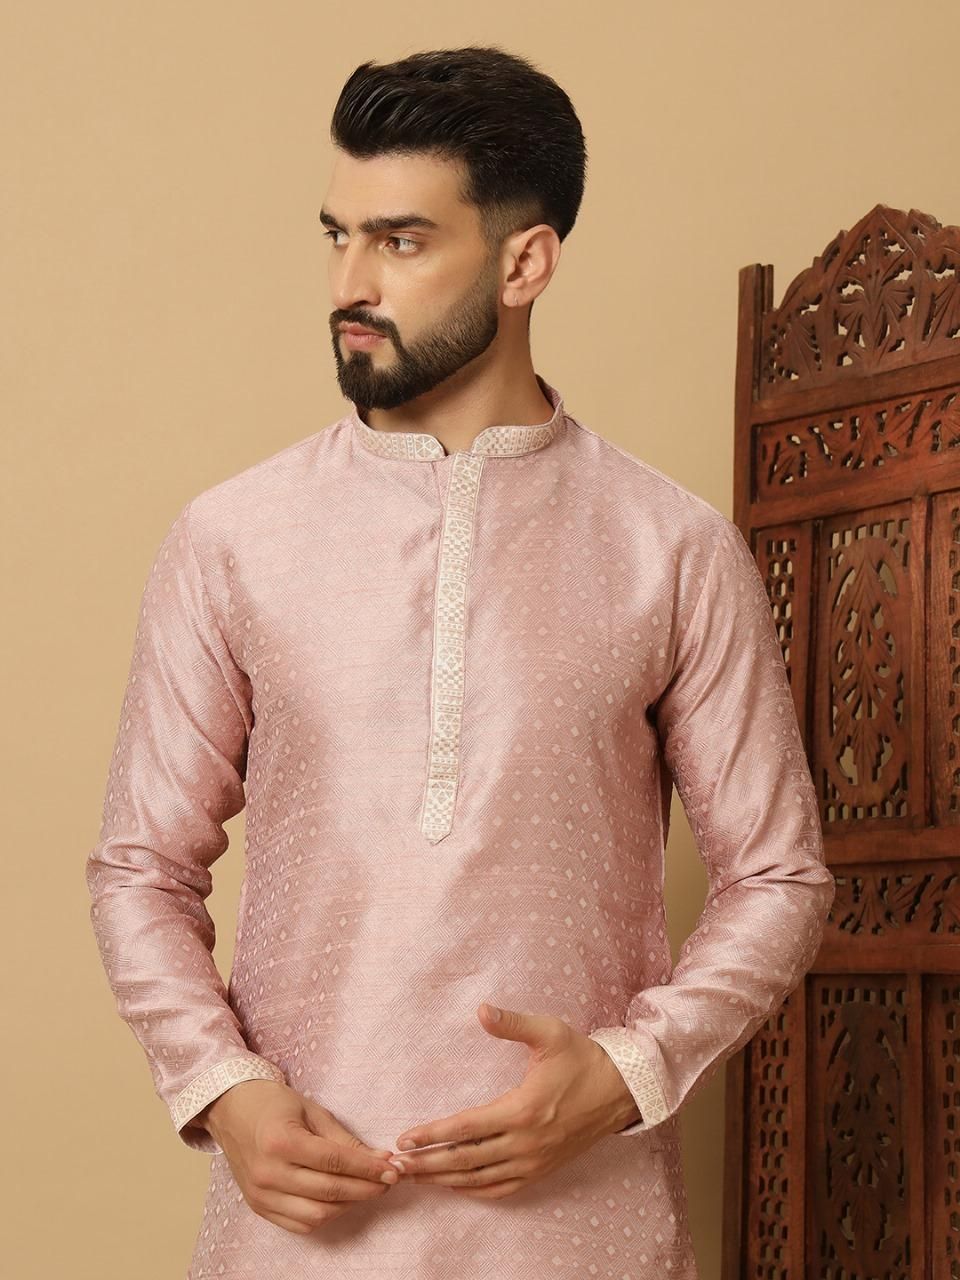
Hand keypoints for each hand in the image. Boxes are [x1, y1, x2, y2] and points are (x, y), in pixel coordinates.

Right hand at [197, 1080, 401, 1234]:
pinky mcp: (258, 1207)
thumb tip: (380, 1160)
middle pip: (329, 1191)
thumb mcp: (312, 1111)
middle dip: (365, 1188)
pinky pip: (299, 1224)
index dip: (368, 1169)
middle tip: (388, 1181)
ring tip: (365, 1189)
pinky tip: (340, 1200)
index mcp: (281, 1141)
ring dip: (348, 1205)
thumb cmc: (274, 1104)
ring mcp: (261, 1195)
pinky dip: (325, 1216)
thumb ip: (344, 1139)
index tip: (392, 1170)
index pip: (335, 1162)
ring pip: (316, 1215)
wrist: (232, 1110)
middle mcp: (269, 1172)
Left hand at [387, 1003, 641, 1198]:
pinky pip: (501, 1188)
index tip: (404, 1138)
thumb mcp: (549, 1032)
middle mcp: (525, 1142)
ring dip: (445, 1180)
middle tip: (397, 1165)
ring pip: (480, 1179)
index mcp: (522, 1109)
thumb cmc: (580, 1058)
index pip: (465, 1128)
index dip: (432, 1135)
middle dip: (428, 1164)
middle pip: (465, 1161)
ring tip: (416, 1176)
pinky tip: (455, 1185)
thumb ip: (512, 1023)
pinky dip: (474, 1190)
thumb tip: (481, 1010)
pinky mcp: (541, 1169)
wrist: (619, 1090)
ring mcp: (534, 1161)